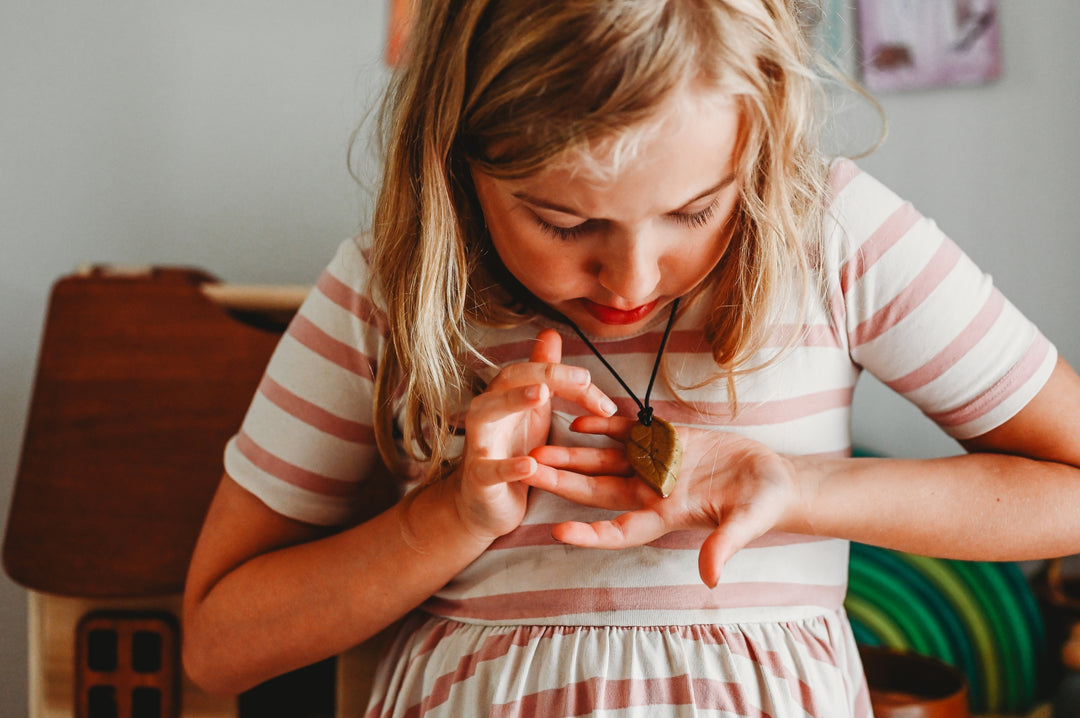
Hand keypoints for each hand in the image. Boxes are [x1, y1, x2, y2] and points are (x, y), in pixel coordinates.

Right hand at [452, 329, 617, 542]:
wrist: (483, 502)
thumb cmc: (510, 450)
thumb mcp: (532, 411)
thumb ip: (542, 374)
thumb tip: (550, 333)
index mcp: (504, 395)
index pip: (534, 372)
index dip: (568, 376)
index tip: (599, 393)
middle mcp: (487, 412)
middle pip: (508, 380)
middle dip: (545, 374)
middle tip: (582, 378)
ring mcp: (479, 443)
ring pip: (486, 413)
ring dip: (514, 401)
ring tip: (542, 396)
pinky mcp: (477, 478)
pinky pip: (489, 469)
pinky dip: (508, 467)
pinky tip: (530, 464)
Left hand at [526, 415, 807, 587]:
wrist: (772, 478)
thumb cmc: (763, 504)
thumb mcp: (748, 522)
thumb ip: (726, 544)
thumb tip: (711, 578)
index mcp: (666, 516)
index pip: (619, 530)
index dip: (589, 534)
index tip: (557, 532)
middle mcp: (651, 492)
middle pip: (597, 491)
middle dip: (563, 483)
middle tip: (527, 473)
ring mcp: (655, 465)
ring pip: (604, 460)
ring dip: (573, 454)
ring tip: (540, 446)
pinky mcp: (664, 441)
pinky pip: (626, 434)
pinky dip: (603, 427)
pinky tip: (580, 419)